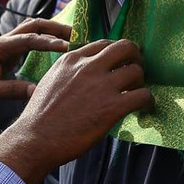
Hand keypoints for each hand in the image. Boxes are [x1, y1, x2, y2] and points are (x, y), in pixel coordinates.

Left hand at [0, 18, 71, 114]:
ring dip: (53, 32)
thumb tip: (37, 92)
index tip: (68, 47)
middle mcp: (4, 41)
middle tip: (78, 36)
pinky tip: (60, 49)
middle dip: (56, 28)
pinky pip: (31, 41)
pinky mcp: (9, 52)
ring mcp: (6, 45)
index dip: (49, 42)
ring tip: (74, 39)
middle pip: (34, 26)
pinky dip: (47, 41)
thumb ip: (10, 90)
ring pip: (34, 30)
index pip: (29, 39)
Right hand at [0, 38, 152, 183]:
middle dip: (135, 57)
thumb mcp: (50, 82)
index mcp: (71, 60)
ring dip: (141, 82)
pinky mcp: (113, 106)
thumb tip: (82, 75)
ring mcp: (102, 86)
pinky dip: (148, 101)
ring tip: (137, 94)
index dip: (116, 53)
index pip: (103, 44)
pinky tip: (144, 108)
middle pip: (125, 47)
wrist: (35, 139)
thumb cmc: (39, 117)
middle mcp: (88, 67)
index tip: (120, 63)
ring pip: (137, 71)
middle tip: (136, 71)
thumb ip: (68, 73)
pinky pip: (143, 95)